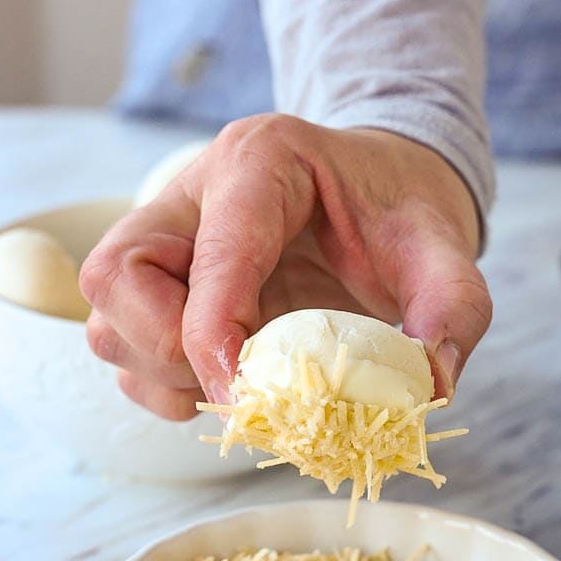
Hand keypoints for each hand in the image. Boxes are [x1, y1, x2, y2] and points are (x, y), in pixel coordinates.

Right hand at [80, 114, 491, 419]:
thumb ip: (453, 306)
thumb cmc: (402, 210)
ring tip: (239, 381)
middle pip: (116, 278)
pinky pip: (123, 347)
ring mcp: (167, 238)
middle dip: (169, 348)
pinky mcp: (160, 283)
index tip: (250, 398)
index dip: (214, 337)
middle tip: (241, 378)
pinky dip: (162, 385)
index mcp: (259, 163)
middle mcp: (192, 194)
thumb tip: (429, 386)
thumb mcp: (444, 245)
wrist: (383, 191)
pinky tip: (225, 383)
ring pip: (107, 318)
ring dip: (161, 372)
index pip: (209, 254)